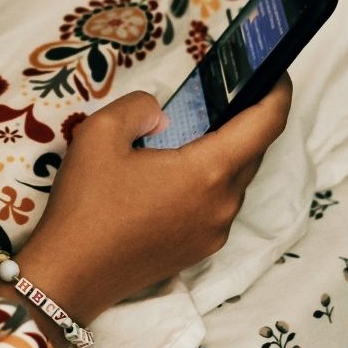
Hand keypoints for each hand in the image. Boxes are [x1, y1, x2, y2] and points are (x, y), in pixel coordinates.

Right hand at [0, 74, 294, 346]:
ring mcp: (214, 232)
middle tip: (228, 93)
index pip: (266, 125)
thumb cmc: (86, 205)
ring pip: (235, 181)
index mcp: (207, 172)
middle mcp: (222, 205)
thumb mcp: (99, 134)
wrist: (70, 276)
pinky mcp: (200, 251)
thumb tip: (162, 115)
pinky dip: (211, 182)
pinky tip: (179, 173)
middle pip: (254, 152)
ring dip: (227, 153)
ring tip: (198, 131)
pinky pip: (218, 206)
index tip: (276, 70)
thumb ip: (139, 107)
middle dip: (249, 120)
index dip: (278, 93)